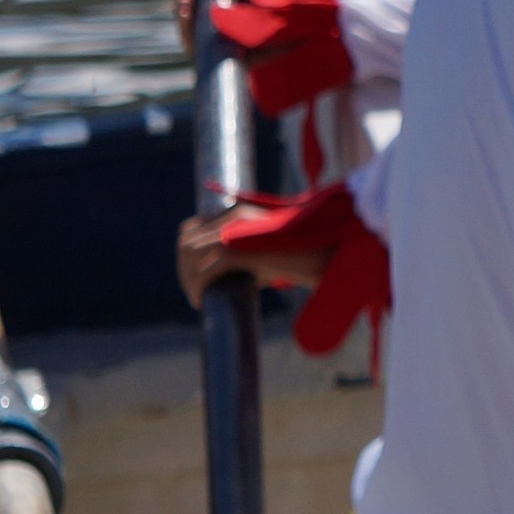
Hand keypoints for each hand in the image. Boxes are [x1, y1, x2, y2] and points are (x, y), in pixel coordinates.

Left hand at [175, 212, 323, 311]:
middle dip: (184, 269)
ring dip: (189, 278)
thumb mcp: (267, 252)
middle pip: (187, 240)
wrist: (330, 255)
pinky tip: (202, 301)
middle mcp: (235, 216)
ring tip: (197, 298)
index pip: (192, 228)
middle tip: (194, 292)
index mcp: (237, 212)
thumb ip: (246, 254)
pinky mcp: (247, 248)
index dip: (185, 255)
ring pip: (193, 253)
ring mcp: (239, 230)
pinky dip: (202, 285)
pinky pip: (211, 267)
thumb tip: (229, 273)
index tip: (192, 278)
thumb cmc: (305, 256)